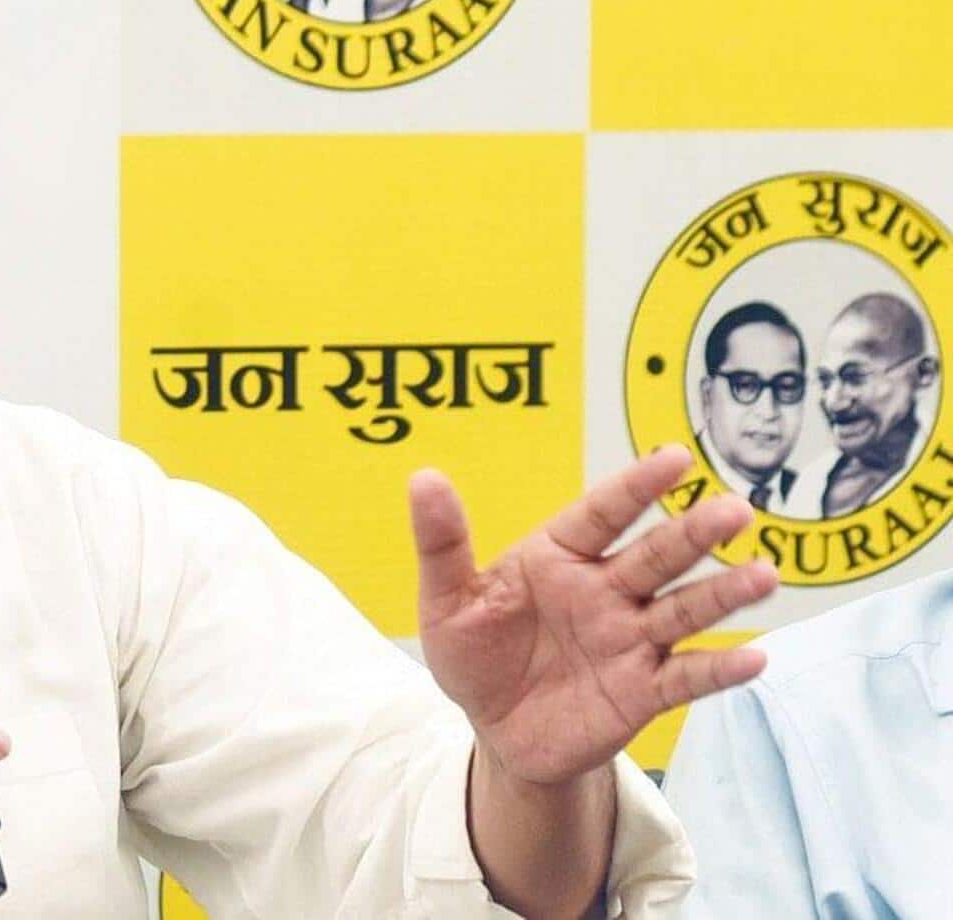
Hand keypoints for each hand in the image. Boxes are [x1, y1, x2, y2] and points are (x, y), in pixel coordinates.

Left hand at [409, 444, 776, 784]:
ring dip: (724, 593)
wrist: (495, 732)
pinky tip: (753, 658)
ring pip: (684, 610)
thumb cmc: (475, 655)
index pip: (603, 514)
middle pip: (656, 557)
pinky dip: (719, 669)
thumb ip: (442, 542)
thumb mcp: (446, 601)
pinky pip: (686, 677)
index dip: (637, 486)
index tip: (675, 457)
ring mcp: (630, 640)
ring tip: (765, 574)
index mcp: (559, 557)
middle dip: (694, 533)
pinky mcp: (642, 690)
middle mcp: (606, 591)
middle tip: (735, 508)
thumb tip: (423, 477)